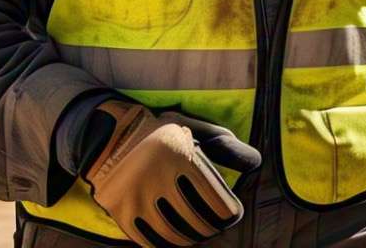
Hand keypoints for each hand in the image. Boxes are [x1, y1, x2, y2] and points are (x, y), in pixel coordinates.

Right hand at [81, 100, 260, 246]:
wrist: (109, 138)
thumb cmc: (162, 132)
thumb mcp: (194, 129)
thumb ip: (226, 146)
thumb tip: (257, 163)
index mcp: (179, 152)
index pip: (214, 197)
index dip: (228, 212)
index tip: (234, 215)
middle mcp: (156, 175)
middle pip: (195, 219)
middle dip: (212, 227)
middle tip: (217, 226)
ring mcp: (136, 196)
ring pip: (174, 234)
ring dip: (193, 238)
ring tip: (201, 232)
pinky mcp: (122, 212)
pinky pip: (150, 240)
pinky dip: (168, 244)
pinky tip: (178, 238)